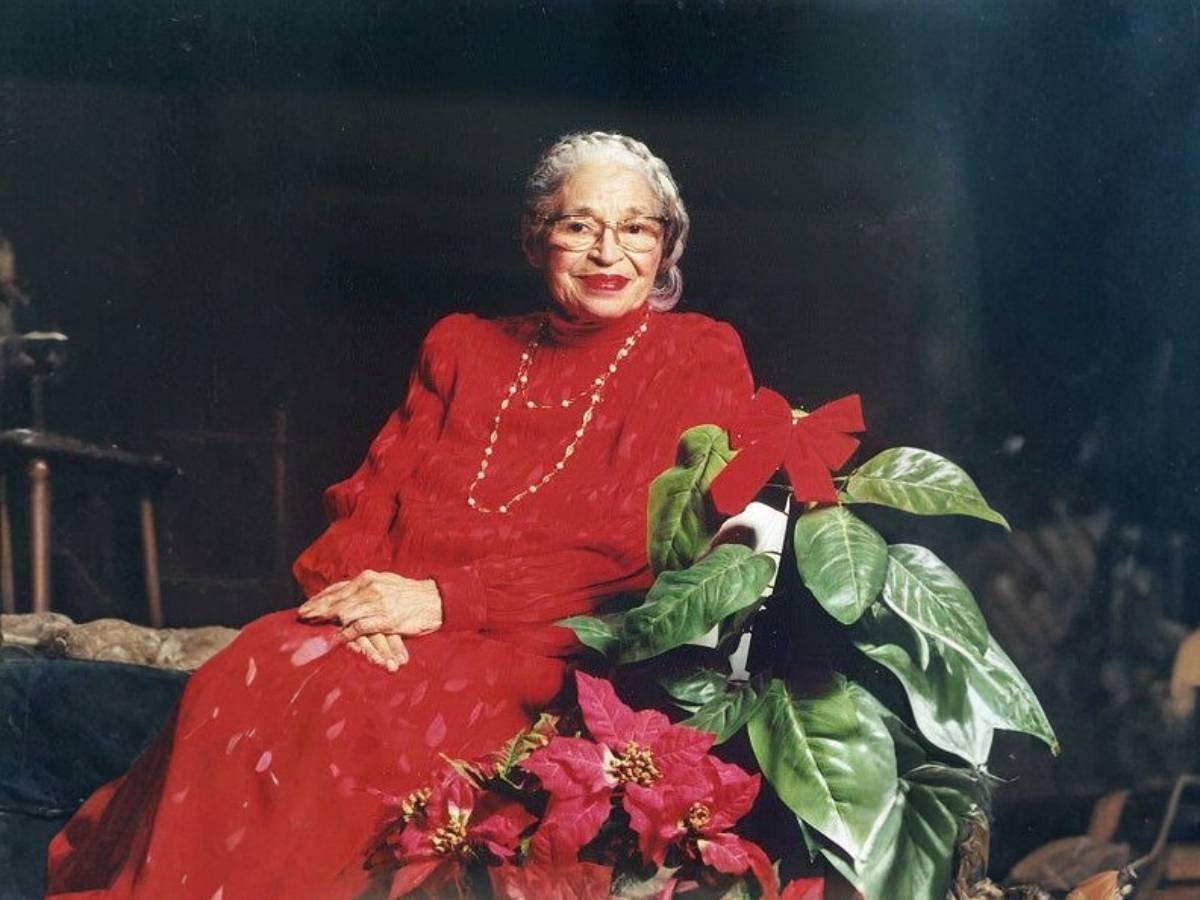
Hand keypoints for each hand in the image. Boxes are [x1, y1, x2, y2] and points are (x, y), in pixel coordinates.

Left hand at [297, 570, 442, 668]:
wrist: (436, 600)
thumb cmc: (410, 594)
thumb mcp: (385, 582)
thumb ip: (366, 588)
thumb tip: (347, 594)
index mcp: (369, 578)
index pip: (337, 588)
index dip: (319, 598)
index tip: (305, 607)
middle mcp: (370, 587)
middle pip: (336, 599)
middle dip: (316, 608)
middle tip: (301, 616)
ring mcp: (377, 603)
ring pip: (344, 611)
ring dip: (326, 619)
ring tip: (312, 625)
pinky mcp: (385, 618)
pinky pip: (360, 626)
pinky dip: (346, 633)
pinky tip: (336, 637)